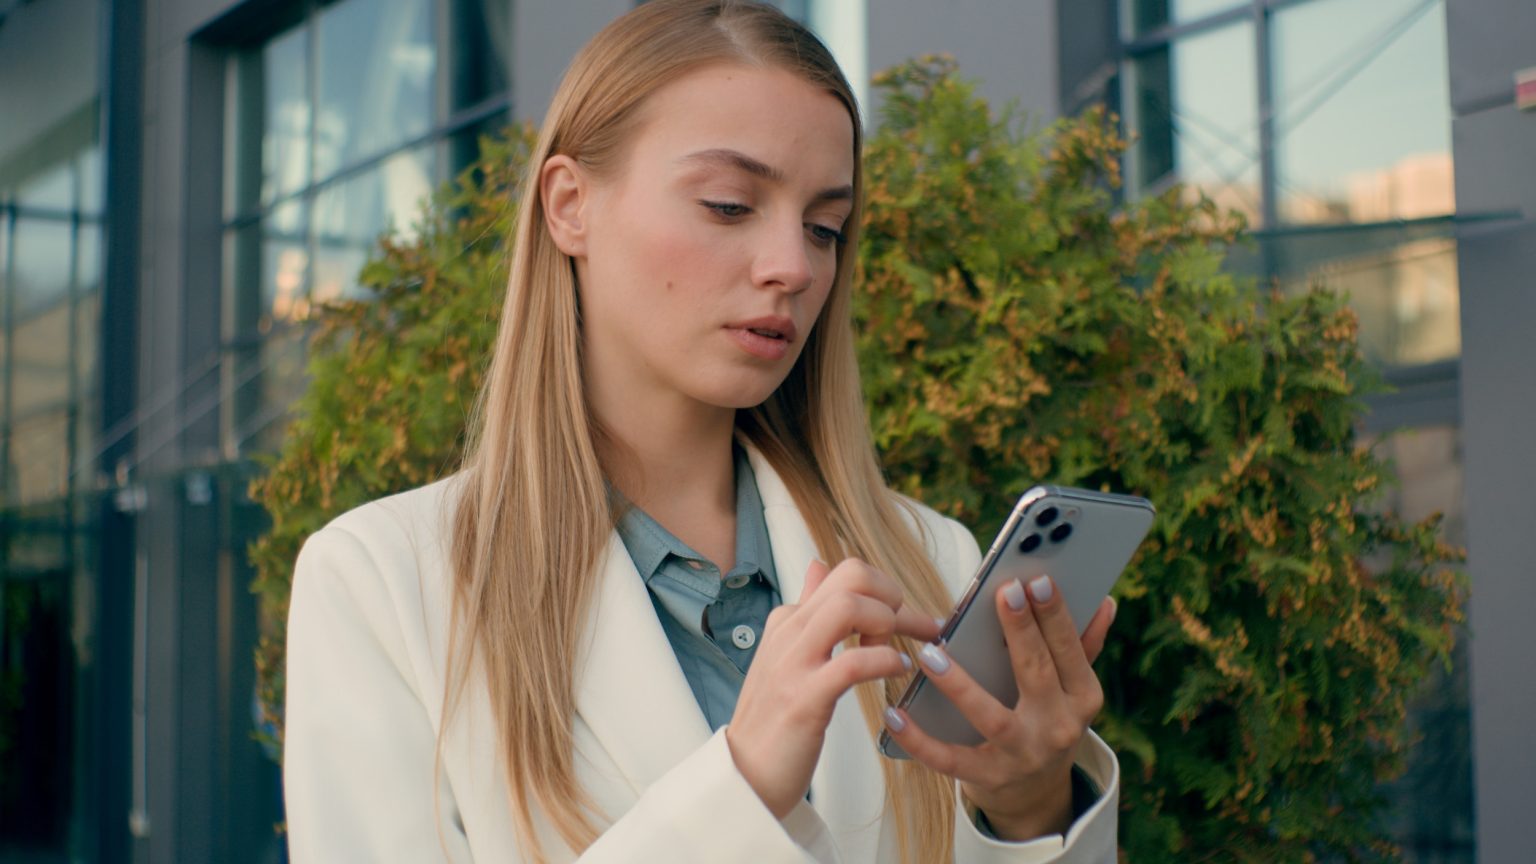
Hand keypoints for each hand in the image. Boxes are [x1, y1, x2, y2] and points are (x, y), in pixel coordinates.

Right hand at [726, 559, 942, 818]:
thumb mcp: (786, 652)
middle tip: (909, 628)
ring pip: (848, 608)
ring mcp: (793, 663)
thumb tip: (819, 565)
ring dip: (886, 623)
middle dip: (892, 595)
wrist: (744, 774)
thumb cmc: (774, 719)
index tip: (904, 618)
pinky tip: (895, 672)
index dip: (885, 591)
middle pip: (851, 577)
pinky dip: (884, 661)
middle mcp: (789, 632)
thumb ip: (808, 609)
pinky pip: (852, 663)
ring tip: (894, 651)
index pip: (844, 574)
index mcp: (788, 620)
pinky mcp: (804, 699)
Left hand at [880, 576, 1115, 840]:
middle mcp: (1058, 728)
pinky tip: (895, 714)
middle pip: (1038, 674)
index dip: (1056, 616)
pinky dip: (920, 740)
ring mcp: (1022, 755)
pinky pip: (948, 759)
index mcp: (1082, 698)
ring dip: (960, 685)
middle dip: (1022, 632)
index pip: (1070, 651)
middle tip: (1003, 592)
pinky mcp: (987, 777)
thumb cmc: (1047, 720)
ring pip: (991, 717)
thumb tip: (1105, 601)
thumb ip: (1084, 645)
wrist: (1035, 792)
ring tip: (931, 653)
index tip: (1038, 580)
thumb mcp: (1072, 689)